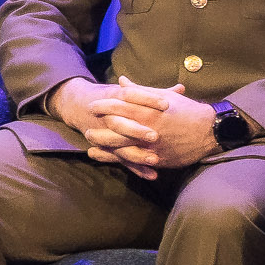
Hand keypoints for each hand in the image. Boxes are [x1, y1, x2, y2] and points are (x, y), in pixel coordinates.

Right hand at [49, 75, 164, 169]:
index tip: (166, 104)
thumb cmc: (114, 98)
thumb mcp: (131, 94)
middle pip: (122, 124)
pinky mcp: (110, 149)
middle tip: (155, 136)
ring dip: (138, 154)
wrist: (82, 106)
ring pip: (120, 146)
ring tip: (155, 159)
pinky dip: (138, 168)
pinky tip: (153, 175)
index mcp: (116, 98)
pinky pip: (123, 160)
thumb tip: (181, 89)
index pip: (131, 95)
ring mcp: (108, 134)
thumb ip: (157, 94)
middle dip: (138, 131)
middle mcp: (109, 117)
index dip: (148, 99)